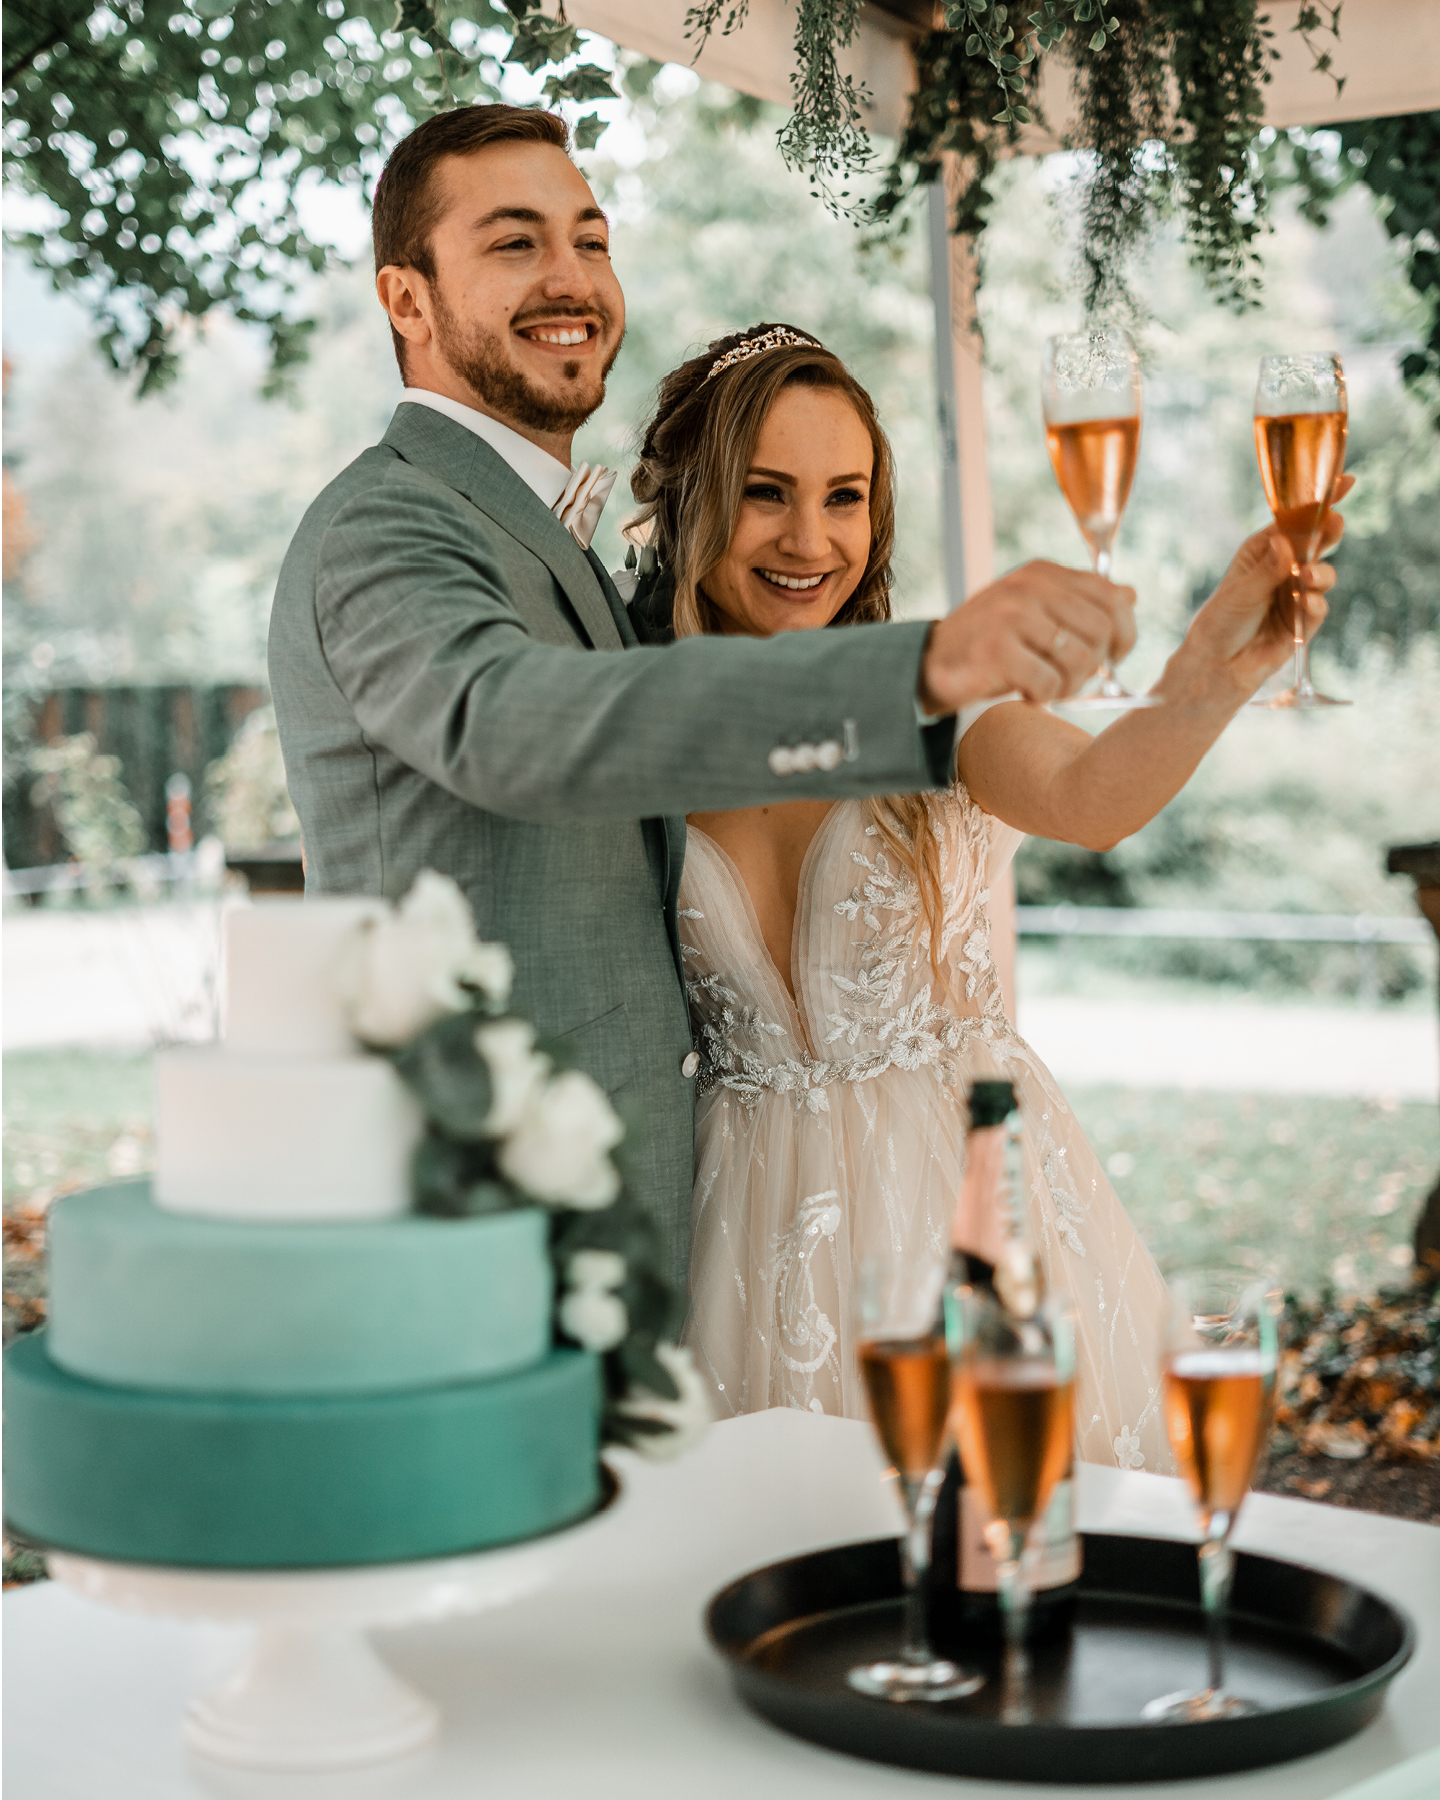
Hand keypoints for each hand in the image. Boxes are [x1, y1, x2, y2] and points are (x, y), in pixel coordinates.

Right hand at [918, 561, 1136, 711]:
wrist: (930, 664)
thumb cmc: (991, 644)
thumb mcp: (1036, 614)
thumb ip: (1080, 603)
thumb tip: (1130, 595)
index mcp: (1043, 573)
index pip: (1112, 598)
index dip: (1124, 634)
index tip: (1113, 658)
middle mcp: (1028, 586)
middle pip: (1100, 632)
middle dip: (1094, 666)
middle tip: (1071, 680)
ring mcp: (1010, 615)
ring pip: (1078, 660)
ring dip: (1069, 686)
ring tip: (1049, 689)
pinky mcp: (995, 649)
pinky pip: (1047, 683)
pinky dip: (1043, 698)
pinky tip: (1027, 694)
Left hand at [1177, 476, 1351, 698]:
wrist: (1217, 667)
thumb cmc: (1220, 623)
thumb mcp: (1241, 591)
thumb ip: (1269, 568)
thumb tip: (1286, 542)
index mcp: (1263, 552)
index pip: (1294, 521)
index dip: (1318, 502)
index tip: (1344, 481)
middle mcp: (1282, 570)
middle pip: (1315, 543)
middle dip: (1328, 533)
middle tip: (1333, 525)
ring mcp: (1294, 595)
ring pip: (1323, 575)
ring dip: (1320, 575)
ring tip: (1307, 580)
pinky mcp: (1302, 623)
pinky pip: (1319, 608)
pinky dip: (1315, 605)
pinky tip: (1307, 605)